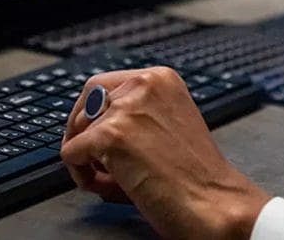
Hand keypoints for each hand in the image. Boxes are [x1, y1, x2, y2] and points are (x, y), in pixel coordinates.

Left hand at [60, 67, 270, 239]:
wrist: (213, 203)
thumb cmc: (196, 176)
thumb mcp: (169, 125)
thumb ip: (136, 117)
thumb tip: (93, 128)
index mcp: (161, 79)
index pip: (106, 84)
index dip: (96, 115)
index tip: (95, 134)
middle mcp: (143, 85)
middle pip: (87, 98)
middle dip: (83, 129)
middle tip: (91, 158)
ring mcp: (126, 109)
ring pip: (77, 128)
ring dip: (85, 156)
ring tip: (108, 180)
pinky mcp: (110, 136)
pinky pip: (70, 153)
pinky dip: (80, 175)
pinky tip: (105, 187)